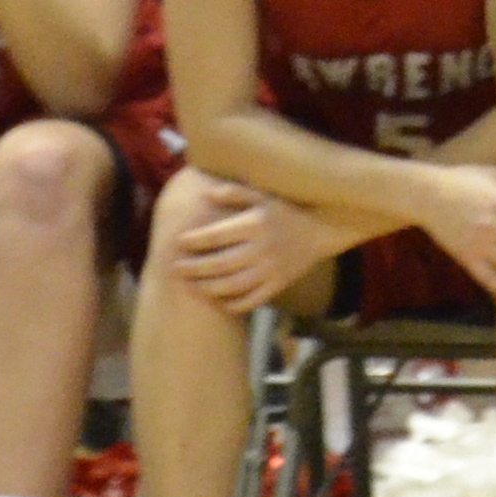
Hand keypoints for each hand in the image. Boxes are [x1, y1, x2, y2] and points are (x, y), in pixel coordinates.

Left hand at [170, 180, 341, 312]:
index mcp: (255, 225)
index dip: (194, 241)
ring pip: (232, 286)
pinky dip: (232, 303)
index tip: (178, 243)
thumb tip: (205, 195)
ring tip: (192, 285)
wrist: (319, 230)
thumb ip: (234, 193)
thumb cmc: (284, 210)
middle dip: (194, 268)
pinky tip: (218, 300)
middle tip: (175, 268)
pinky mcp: (278, 285)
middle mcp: (262, 249)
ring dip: (208, 288)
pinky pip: (251, 300)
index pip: (216, 236)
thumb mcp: (262, 194)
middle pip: (219, 264)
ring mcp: (271, 270)